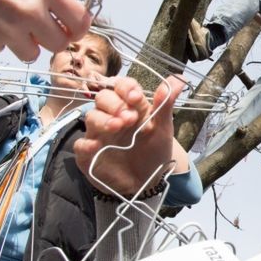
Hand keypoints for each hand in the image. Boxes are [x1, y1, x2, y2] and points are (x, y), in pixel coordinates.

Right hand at [0, 0, 90, 60]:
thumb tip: (62, 12)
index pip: (80, 21)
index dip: (75, 28)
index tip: (67, 28)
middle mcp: (31, 9)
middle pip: (60, 43)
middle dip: (48, 38)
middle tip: (32, 28)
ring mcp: (8, 29)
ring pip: (31, 53)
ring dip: (21, 43)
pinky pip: (0, 50)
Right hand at [74, 75, 186, 195]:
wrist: (147, 181)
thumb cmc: (153, 151)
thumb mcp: (163, 128)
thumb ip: (166, 104)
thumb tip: (180, 79)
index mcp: (129, 106)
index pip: (121, 86)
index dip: (126, 88)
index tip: (136, 97)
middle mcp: (111, 116)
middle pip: (102, 98)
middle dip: (114, 103)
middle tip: (130, 117)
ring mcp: (98, 134)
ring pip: (91, 117)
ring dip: (103, 119)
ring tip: (118, 126)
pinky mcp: (89, 154)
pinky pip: (80, 144)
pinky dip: (86, 143)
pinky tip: (97, 145)